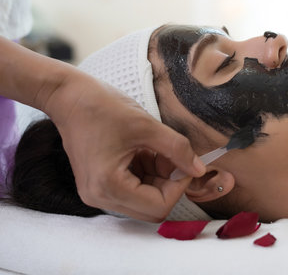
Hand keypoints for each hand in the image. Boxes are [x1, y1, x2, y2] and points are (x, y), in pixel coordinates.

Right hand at [46, 71, 205, 221]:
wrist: (69, 96)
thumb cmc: (103, 107)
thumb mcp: (147, 126)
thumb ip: (178, 149)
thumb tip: (199, 169)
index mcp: (108, 186)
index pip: (159, 206)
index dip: (179, 185)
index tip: (185, 162)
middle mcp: (100, 197)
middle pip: (152, 208)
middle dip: (169, 183)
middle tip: (172, 155)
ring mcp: (98, 192)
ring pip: (145, 200)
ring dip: (159, 178)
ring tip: (155, 149)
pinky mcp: (100, 184)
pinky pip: (133, 189)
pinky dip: (147, 174)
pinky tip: (145, 151)